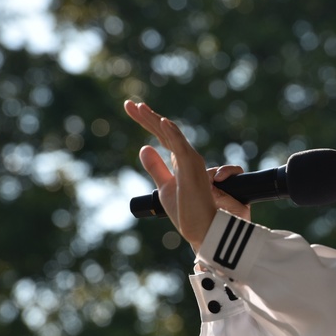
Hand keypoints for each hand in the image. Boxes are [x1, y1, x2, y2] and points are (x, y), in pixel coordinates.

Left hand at [124, 101, 250, 252]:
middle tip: (129, 104)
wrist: (206, 231)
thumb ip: (157, 168)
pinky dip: (173, 134)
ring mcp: (193, 163)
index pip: (163, 137)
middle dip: (147, 117)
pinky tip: (162, 122)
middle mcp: (188, 159)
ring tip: (139, 109)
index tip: (130, 108)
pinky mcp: (195, 170)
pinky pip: (183, 148)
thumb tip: (144, 148)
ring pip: (173, 135)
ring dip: (155, 121)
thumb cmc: (192, 213)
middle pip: (166, 132)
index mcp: (181, 162)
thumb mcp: (166, 188)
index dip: (147, 122)